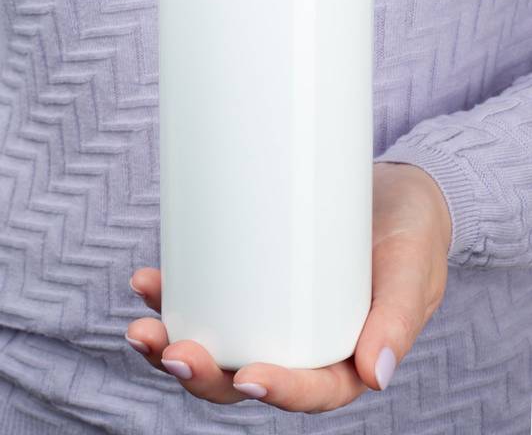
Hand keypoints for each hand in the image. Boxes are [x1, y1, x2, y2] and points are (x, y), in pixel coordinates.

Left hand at [126, 162, 450, 412]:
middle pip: (246, 375)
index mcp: (345, 359)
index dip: (277, 391)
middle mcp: (302, 344)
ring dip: (174, 342)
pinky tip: (149, 282)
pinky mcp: (256, 278)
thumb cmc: (413, 234)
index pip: (310, 390)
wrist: (396, 192)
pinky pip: (215, 297)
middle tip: (168, 348)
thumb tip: (377, 376)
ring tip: (140, 323)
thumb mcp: (414, 269)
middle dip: (201, 372)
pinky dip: (179, 294)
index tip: (247, 377)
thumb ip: (400, 317)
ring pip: (219, 343)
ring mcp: (274, 313)